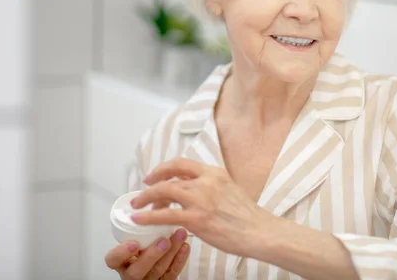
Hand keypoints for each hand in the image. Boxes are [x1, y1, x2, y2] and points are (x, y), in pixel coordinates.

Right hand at [104, 228, 189, 279]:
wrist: (154, 264)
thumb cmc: (142, 245)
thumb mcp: (134, 236)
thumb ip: (139, 223)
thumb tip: (151, 194)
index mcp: (121, 260)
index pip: (113, 259)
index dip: (122, 252)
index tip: (133, 242)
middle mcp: (132, 271)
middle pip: (137, 270)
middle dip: (152, 254)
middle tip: (164, 240)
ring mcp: (148, 278)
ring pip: (158, 270)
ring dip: (171, 251)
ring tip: (180, 234)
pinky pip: (172, 273)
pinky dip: (180, 259)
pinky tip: (185, 246)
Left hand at [130, 158, 273, 256]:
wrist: (260, 231)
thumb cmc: (247, 216)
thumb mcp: (229, 189)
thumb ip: (210, 185)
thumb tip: (192, 188)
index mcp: (214, 173)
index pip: (182, 163)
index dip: (163, 168)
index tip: (155, 175)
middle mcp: (206, 182)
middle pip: (169, 176)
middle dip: (151, 183)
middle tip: (142, 190)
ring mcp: (201, 200)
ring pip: (164, 192)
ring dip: (146, 198)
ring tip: (137, 205)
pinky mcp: (197, 219)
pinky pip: (165, 215)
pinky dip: (148, 216)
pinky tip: (139, 218)